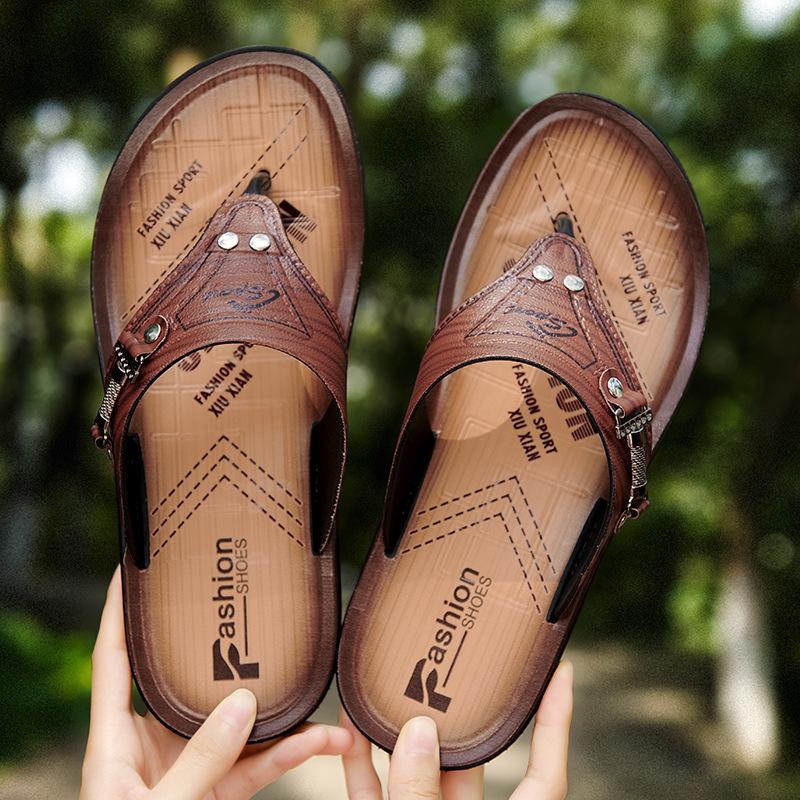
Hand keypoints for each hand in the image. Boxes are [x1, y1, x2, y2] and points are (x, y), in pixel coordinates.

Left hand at [80, 568, 352, 799]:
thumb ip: (197, 764)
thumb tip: (241, 707)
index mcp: (114, 742)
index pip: (113, 659)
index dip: (117, 611)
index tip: (133, 568)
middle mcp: (152, 744)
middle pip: (188, 682)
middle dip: (227, 651)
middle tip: (254, 610)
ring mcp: (189, 765)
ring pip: (235, 723)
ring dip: (278, 711)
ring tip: (316, 685)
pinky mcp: (216, 791)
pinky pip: (256, 763)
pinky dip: (290, 753)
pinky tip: (323, 742)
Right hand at [340, 660, 572, 798]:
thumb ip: (421, 796)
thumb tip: (418, 734)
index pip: (544, 772)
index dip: (555, 722)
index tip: (559, 672)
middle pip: (470, 761)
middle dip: (452, 713)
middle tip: (443, 664)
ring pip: (416, 774)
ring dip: (396, 735)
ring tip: (388, 688)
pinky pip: (373, 794)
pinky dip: (360, 765)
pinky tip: (347, 730)